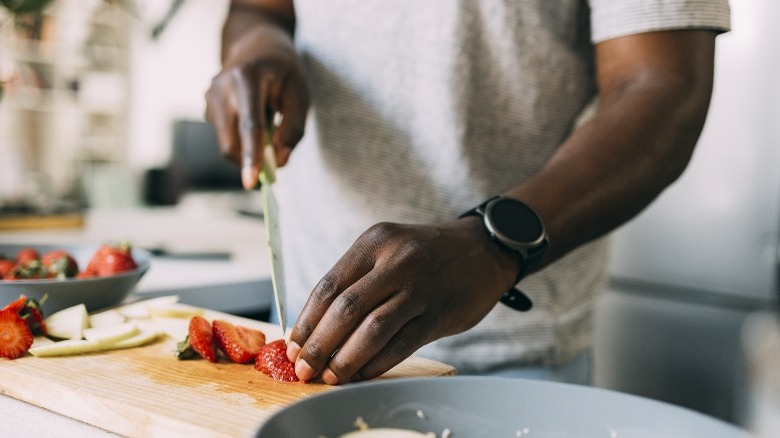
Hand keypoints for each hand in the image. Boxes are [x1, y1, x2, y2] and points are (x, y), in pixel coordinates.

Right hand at [205, 13, 308, 188]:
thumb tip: (280, 162)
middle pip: (231, 142)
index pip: (250, 126)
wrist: (256, 44)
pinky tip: (255, 116)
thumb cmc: (284, 70)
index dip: (251, 156)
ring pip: (227, 143)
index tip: (251, 183)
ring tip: (268, 120)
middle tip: (274, 167)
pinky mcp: (207, 107)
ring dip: (248, 147)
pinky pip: (226, 136)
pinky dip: (242, 139)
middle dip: (250, 161)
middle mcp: (221, 87)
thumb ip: (294, 129)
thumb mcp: (300, 94)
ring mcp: (209, 97)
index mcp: (246, 78)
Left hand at [285, 217, 522, 383]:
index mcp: (375, 242)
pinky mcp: (441, 312)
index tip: (293, 347)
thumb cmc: (426, 255)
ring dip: (346, 359)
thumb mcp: (389, 249)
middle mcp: (397, 260)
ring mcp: (422, 286)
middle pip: (346, 308)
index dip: (307, 321)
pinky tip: (361, 375)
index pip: (329, 286)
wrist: (485, 249)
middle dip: (319, 345)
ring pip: (373, 329)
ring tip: (330, 377)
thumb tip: (315, 329)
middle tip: (304, 370)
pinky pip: (402, 344)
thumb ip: (357, 281)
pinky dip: (377, 364)